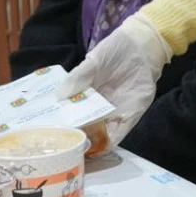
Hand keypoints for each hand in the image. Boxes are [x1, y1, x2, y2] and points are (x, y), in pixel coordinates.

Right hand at [58, 13, 172, 141]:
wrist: (145, 45)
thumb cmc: (117, 49)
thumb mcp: (94, 61)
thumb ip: (78, 78)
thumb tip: (58, 96)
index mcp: (88, 92)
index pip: (72, 110)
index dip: (62, 119)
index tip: (50, 130)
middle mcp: (100, 105)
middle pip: (84, 124)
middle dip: (74, 134)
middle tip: (60, 146)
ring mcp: (115, 111)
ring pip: (100, 132)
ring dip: (90, 142)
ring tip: (76, 151)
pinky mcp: (131, 115)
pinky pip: (119, 132)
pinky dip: (109, 142)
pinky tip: (98, 150)